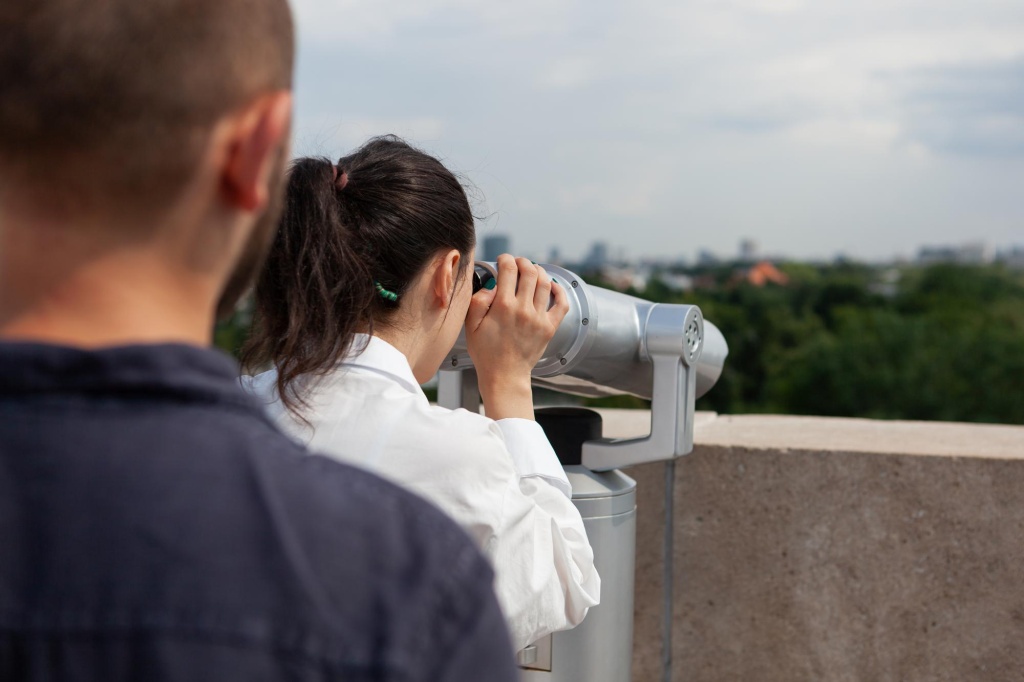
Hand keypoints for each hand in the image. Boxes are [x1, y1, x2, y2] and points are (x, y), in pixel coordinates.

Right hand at [464, 255, 569, 419]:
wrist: (505, 376)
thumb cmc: (486, 353)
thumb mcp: (471, 326)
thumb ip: (478, 301)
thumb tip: (492, 285)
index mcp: (503, 306)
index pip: (508, 270)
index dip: (505, 259)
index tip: (502, 259)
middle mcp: (523, 309)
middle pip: (529, 271)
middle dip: (523, 261)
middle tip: (518, 262)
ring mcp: (539, 317)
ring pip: (545, 282)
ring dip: (539, 271)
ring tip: (532, 270)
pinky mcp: (549, 327)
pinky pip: (561, 303)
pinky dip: (559, 290)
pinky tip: (552, 285)